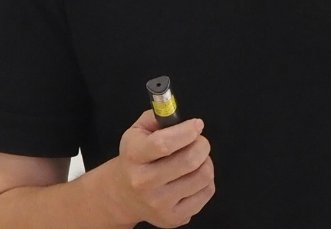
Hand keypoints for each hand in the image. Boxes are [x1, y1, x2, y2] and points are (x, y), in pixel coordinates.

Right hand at [110, 111, 214, 227]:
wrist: (123, 194)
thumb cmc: (136, 158)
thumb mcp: (137, 131)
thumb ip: (157, 116)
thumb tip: (175, 111)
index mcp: (134, 156)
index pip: (163, 144)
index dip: (186, 131)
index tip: (197, 125)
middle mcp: (144, 182)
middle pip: (189, 161)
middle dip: (202, 144)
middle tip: (198, 141)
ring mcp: (159, 203)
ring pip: (203, 176)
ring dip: (206, 162)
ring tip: (196, 159)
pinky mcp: (173, 218)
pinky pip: (206, 193)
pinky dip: (206, 180)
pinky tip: (193, 176)